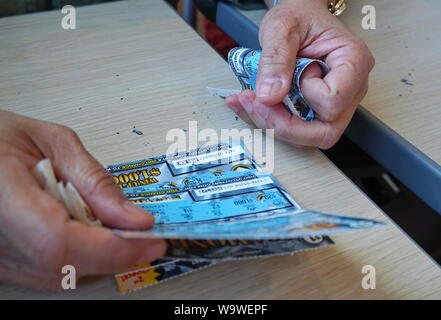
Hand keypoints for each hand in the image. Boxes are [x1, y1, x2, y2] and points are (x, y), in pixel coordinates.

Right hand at [0, 110, 165, 290]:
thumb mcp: (54, 143)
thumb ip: (95, 181)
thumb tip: (134, 218)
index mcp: (1, 194)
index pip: (59, 241)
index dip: (110, 249)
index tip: (149, 242)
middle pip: (62, 267)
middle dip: (114, 254)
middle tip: (143, 237)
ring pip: (58, 276)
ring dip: (99, 256)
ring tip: (116, 228)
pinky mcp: (2, 261)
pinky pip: (46, 272)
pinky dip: (79, 256)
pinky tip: (89, 234)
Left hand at [225, 0, 373, 148]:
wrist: (300, 15)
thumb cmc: (301, 15)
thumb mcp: (282, 27)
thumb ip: (276, 59)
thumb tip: (269, 96)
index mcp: (353, 62)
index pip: (333, 102)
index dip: (305, 95)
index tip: (292, 73)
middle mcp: (350, 89)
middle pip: (325, 132)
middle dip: (284, 126)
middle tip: (256, 103)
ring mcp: (336, 103)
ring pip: (308, 136)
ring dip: (272, 125)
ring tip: (247, 101)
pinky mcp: (317, 110)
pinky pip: (296, 129)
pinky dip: (269, 121)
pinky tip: (251, 104)